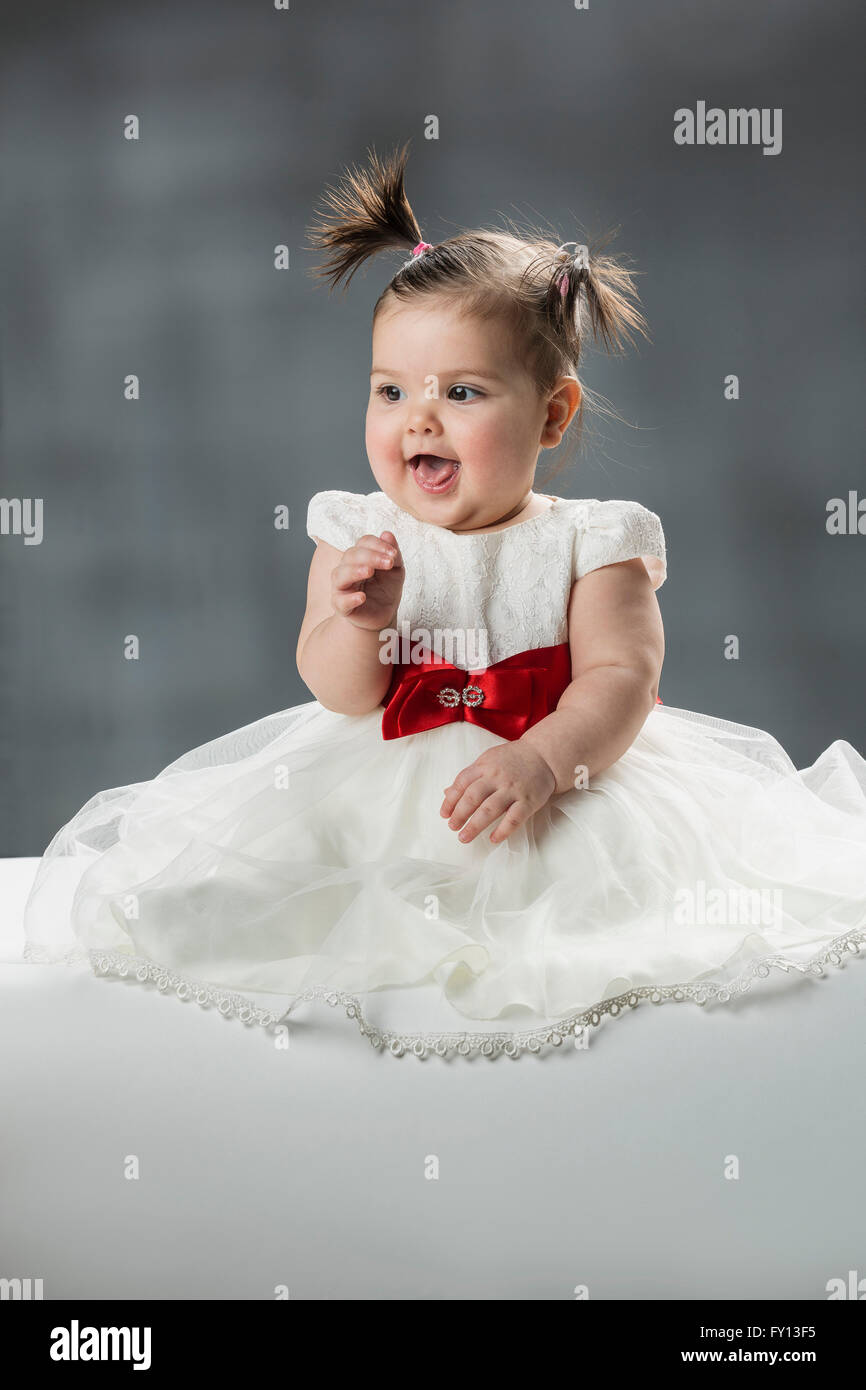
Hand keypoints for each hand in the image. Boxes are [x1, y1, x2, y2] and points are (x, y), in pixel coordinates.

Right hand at [331, 531, 403, 629]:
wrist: (382, 615)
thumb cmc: (385, 589)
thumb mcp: (395, 570)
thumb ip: (393, 554)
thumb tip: (387, 534)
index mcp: (360, 557)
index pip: (363, 543)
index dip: (377, 545)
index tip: (393, 554)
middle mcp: (347, 568)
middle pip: (351, 555)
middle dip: (371, 557)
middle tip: (389, 563)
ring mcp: (341, 587)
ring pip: (340, 575)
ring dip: (355, 571)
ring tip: (369, 572)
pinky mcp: (341, 605)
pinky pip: (341, 601)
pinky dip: (350, 598)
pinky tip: (362, 597)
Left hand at [440, 742, 556, 844]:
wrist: (544, 755)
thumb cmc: (512, 759)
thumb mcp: (487, 761)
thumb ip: (469, 776)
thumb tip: (447, 793)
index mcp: (484, 766)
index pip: (461, 783)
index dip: (450, 800)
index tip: (444, 814)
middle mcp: (497, 777)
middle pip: (472, 797)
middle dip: (459, 814)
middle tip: (452, 827)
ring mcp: (513, 789)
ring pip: (490, 810)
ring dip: (474, 826)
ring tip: (464, 837)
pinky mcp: (528, 801)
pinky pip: (514, 818)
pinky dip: (503, 831)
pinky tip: (493, 839)